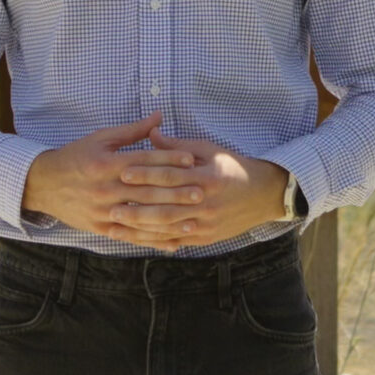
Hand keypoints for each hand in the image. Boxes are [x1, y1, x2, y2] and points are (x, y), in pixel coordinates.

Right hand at [21, 112, 197, 240]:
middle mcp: (106, 188)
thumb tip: (160, 116)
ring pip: (141, 217)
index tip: (192, 160)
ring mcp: (104, 211)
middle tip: (201, 192)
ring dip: (169, 221)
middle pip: (146, 191)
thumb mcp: (101, 138)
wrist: (44, 184)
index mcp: (107, 163)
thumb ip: (133, 131)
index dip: (168, 159)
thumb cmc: (76, 157)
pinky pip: (131, 236)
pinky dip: (153, 240)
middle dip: (175, 192)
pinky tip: (172, 242)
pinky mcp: (101, 228)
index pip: (144, 161)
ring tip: (193, 221)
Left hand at [103, 128, 288, 251]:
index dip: (145, 174)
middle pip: (165, 205)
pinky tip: (136, 238)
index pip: (170, 176)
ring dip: (139, 228)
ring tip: (116, 225)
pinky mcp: (206, 237)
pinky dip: (155, 240)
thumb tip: (151, 133)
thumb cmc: (233, 167)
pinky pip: (176, 240)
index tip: (122, 172)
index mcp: (207, 177)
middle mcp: (206, 202)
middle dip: (136, 206)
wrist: (263, 195)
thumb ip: (178, 145)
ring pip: (168, 227)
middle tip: (110, 204)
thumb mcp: (209, 149)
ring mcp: (206, 222)